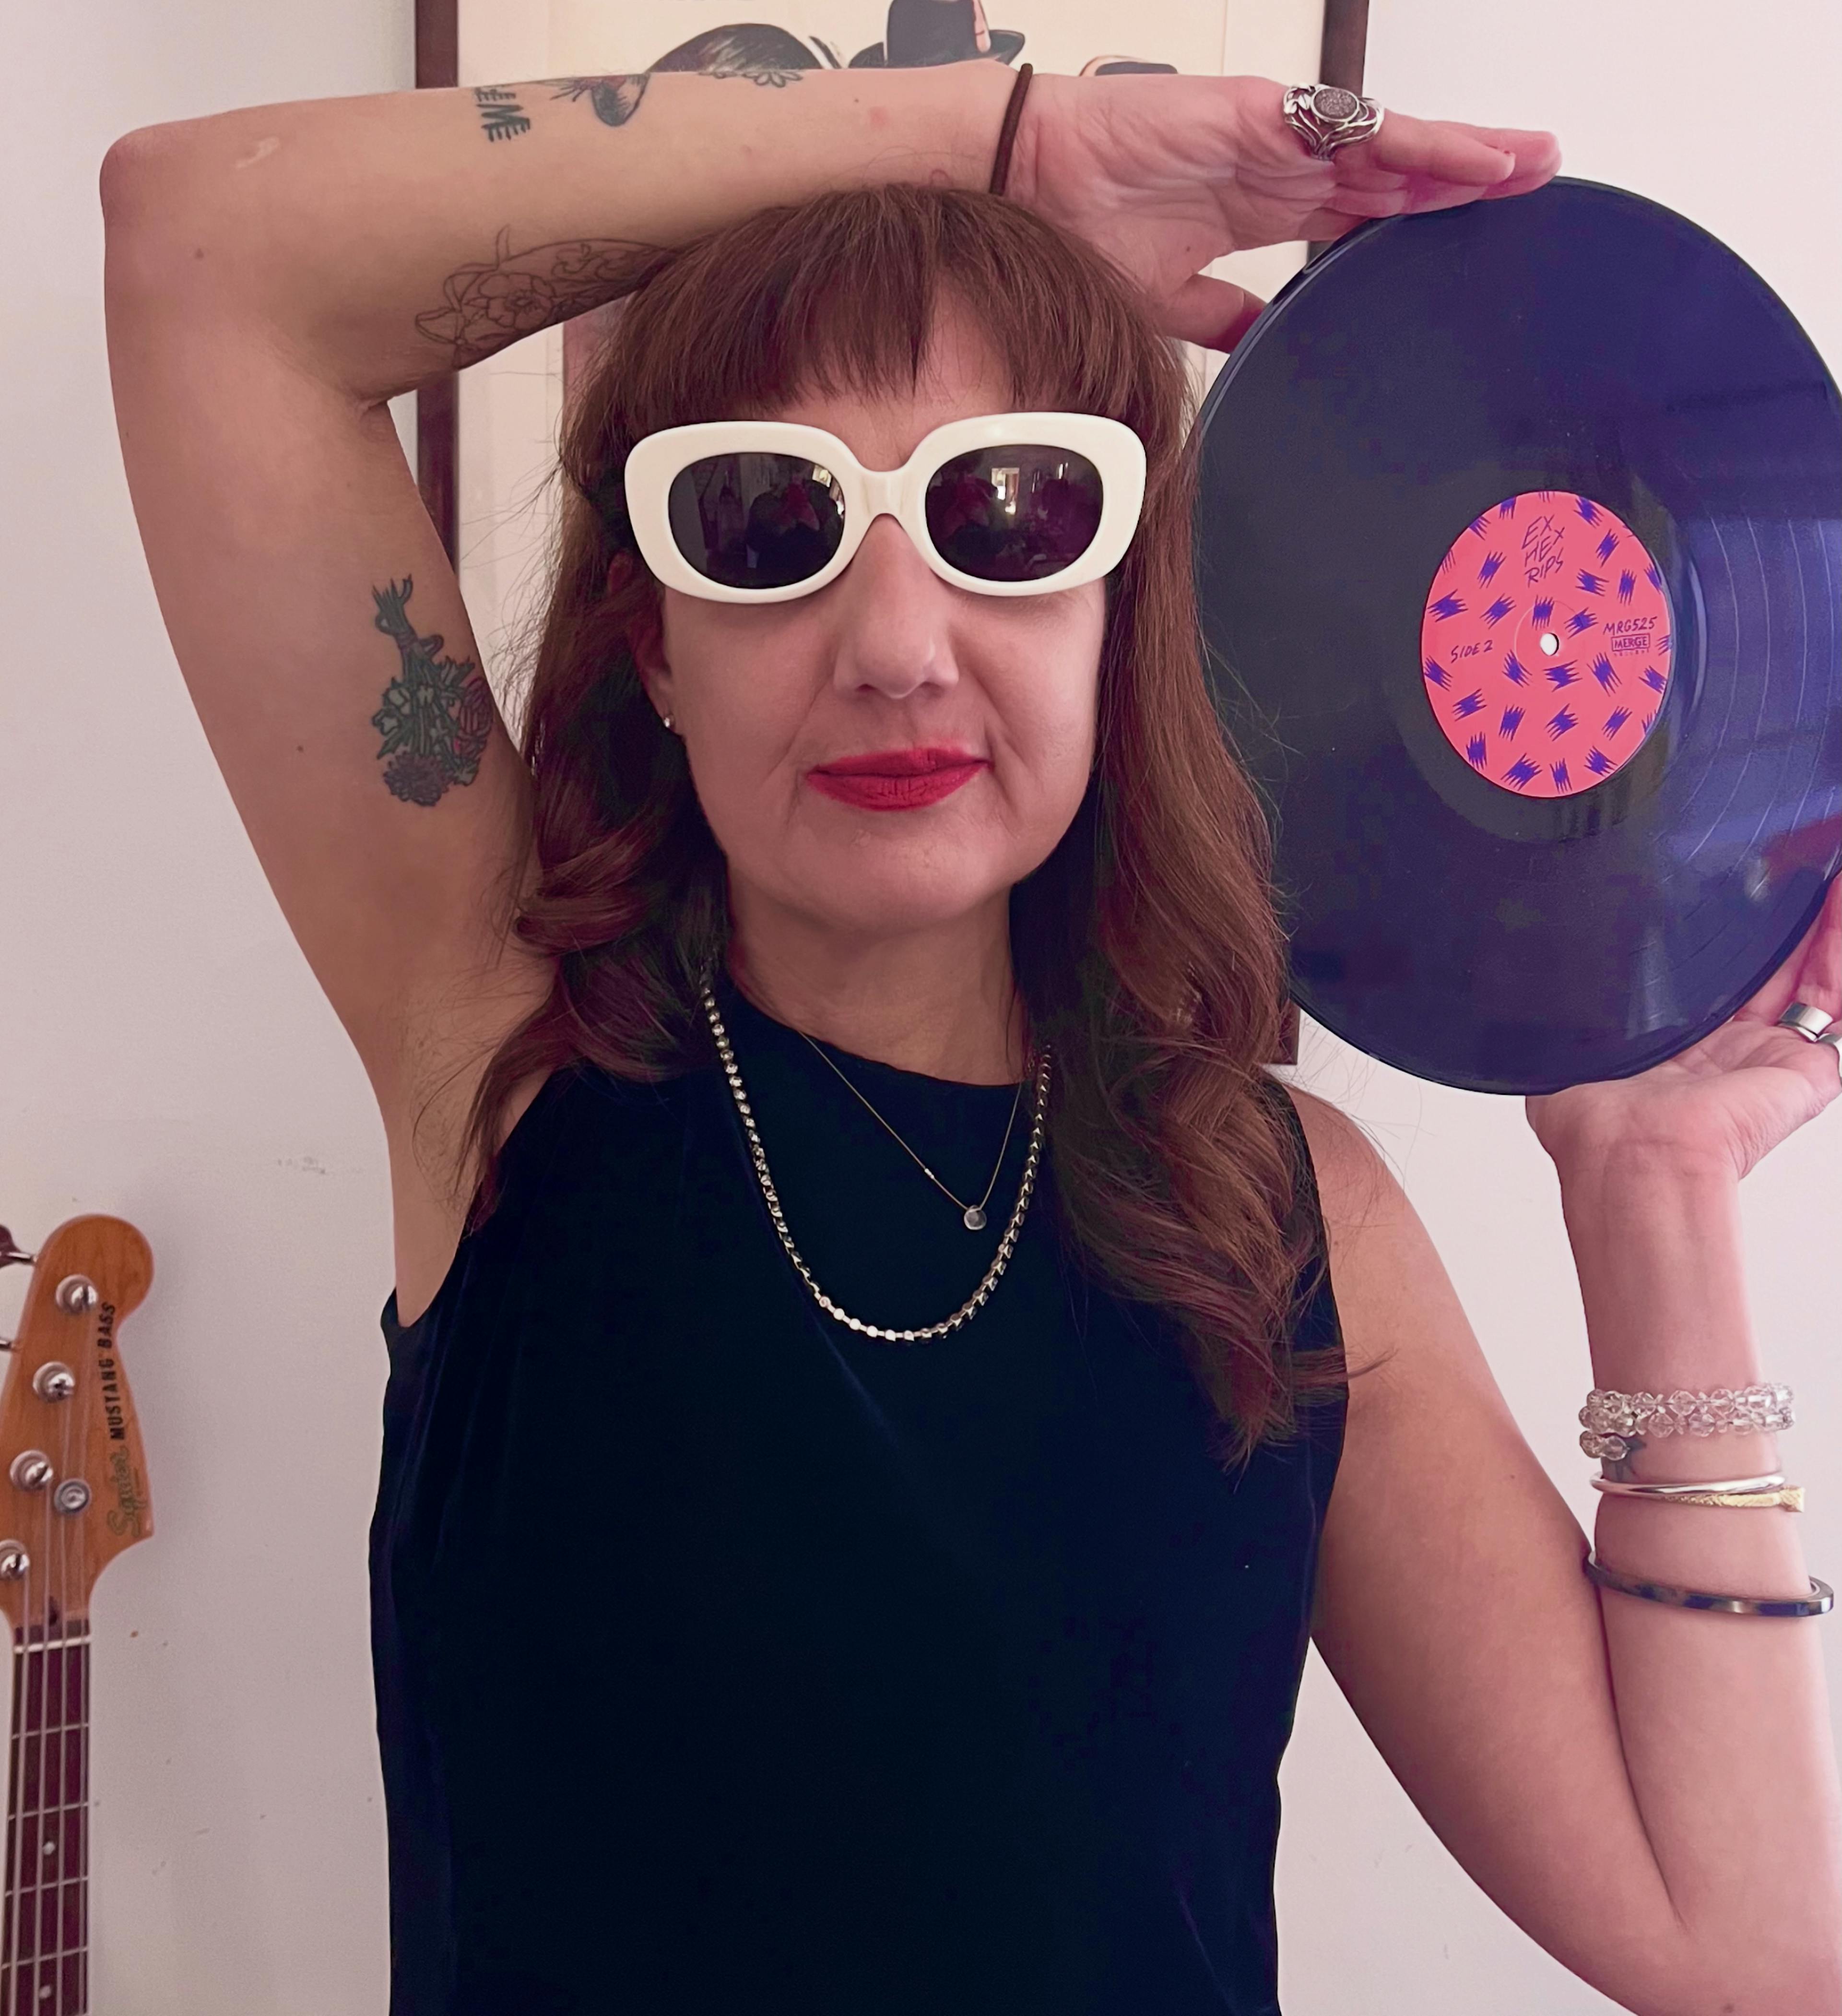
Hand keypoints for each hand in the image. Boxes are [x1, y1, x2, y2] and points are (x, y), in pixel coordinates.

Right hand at [1011, 74, 1559, 350]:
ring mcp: (1279, 140)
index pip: (1365, 210)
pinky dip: (1421, 144)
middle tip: (1540, 184)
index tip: (1475, 232)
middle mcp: (1283, 168)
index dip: (1422, 213)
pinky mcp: (1267, 117)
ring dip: (1466, 155)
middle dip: (1469, 177)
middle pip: (1398, 172)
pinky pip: (1360, 131)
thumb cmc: (1081, 227)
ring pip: (1394, 147)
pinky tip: (1473, 158)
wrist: (1027, 186)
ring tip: (1533, 164)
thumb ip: (1227, 316)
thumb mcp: (1174, 301)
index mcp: (1263, 206)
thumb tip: (1264, 342)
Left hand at [1526, 875, 1841, 1183]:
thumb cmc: (1595, 1120)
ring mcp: (1769, 1055)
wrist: (1638, 1154)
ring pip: (1808, 975)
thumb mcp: (1568, 1042)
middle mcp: (1724, 1049)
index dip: (1724, 932)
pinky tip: (1838, 895)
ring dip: (1819, 921)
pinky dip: (1837, 942)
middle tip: (1791, 864)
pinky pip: (1832, 993)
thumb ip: (1571, 1002)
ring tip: (1825, 870)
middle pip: (1767, 968)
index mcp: (1670, 1043)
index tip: (1733, 885)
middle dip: (1780, 916)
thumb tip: (1527, 963)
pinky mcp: (1807, 1068)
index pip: (1709, 975)